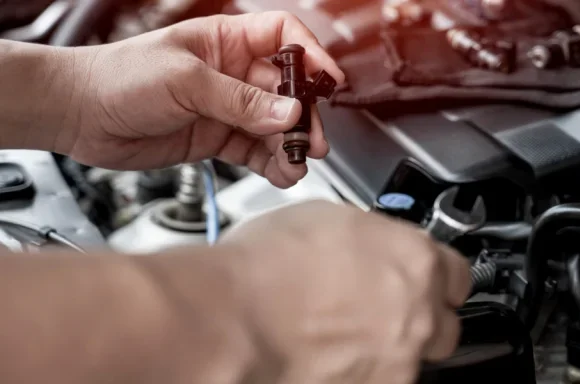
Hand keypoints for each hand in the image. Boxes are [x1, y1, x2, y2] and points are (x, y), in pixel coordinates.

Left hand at [62, 13, 344, 187]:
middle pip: (286, 90)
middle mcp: (233, 73)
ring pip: (274, 126)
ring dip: (290, 146)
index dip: (310, 55)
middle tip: (311, 140)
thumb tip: (286, 113)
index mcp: (227, 41)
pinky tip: (281, 173)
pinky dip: (272, 164)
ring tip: (296, 163)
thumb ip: (238, 100)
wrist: (79, 116)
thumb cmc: (119, 78)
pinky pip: (256, 151)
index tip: (327, 80)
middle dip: (303, 115)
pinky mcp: (217, 138)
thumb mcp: (184, 81)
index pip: (283, 37)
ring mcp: (227, 108)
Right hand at [207, 201, 470, 382]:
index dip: (438, 278)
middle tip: (379, 312)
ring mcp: (399, 361)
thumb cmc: (266, 268)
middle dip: (420, 319)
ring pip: (411, 360)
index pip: (458, 275)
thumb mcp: (328, 219)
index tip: (425, 282)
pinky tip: (328, 359)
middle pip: (443, 324)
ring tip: (340, 338)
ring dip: (388, 350)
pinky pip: (381, 381)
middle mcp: (418, 313)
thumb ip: (371, 237)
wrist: (234, 320)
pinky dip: (362, 373)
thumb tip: (370, 243)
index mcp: (415, 260)